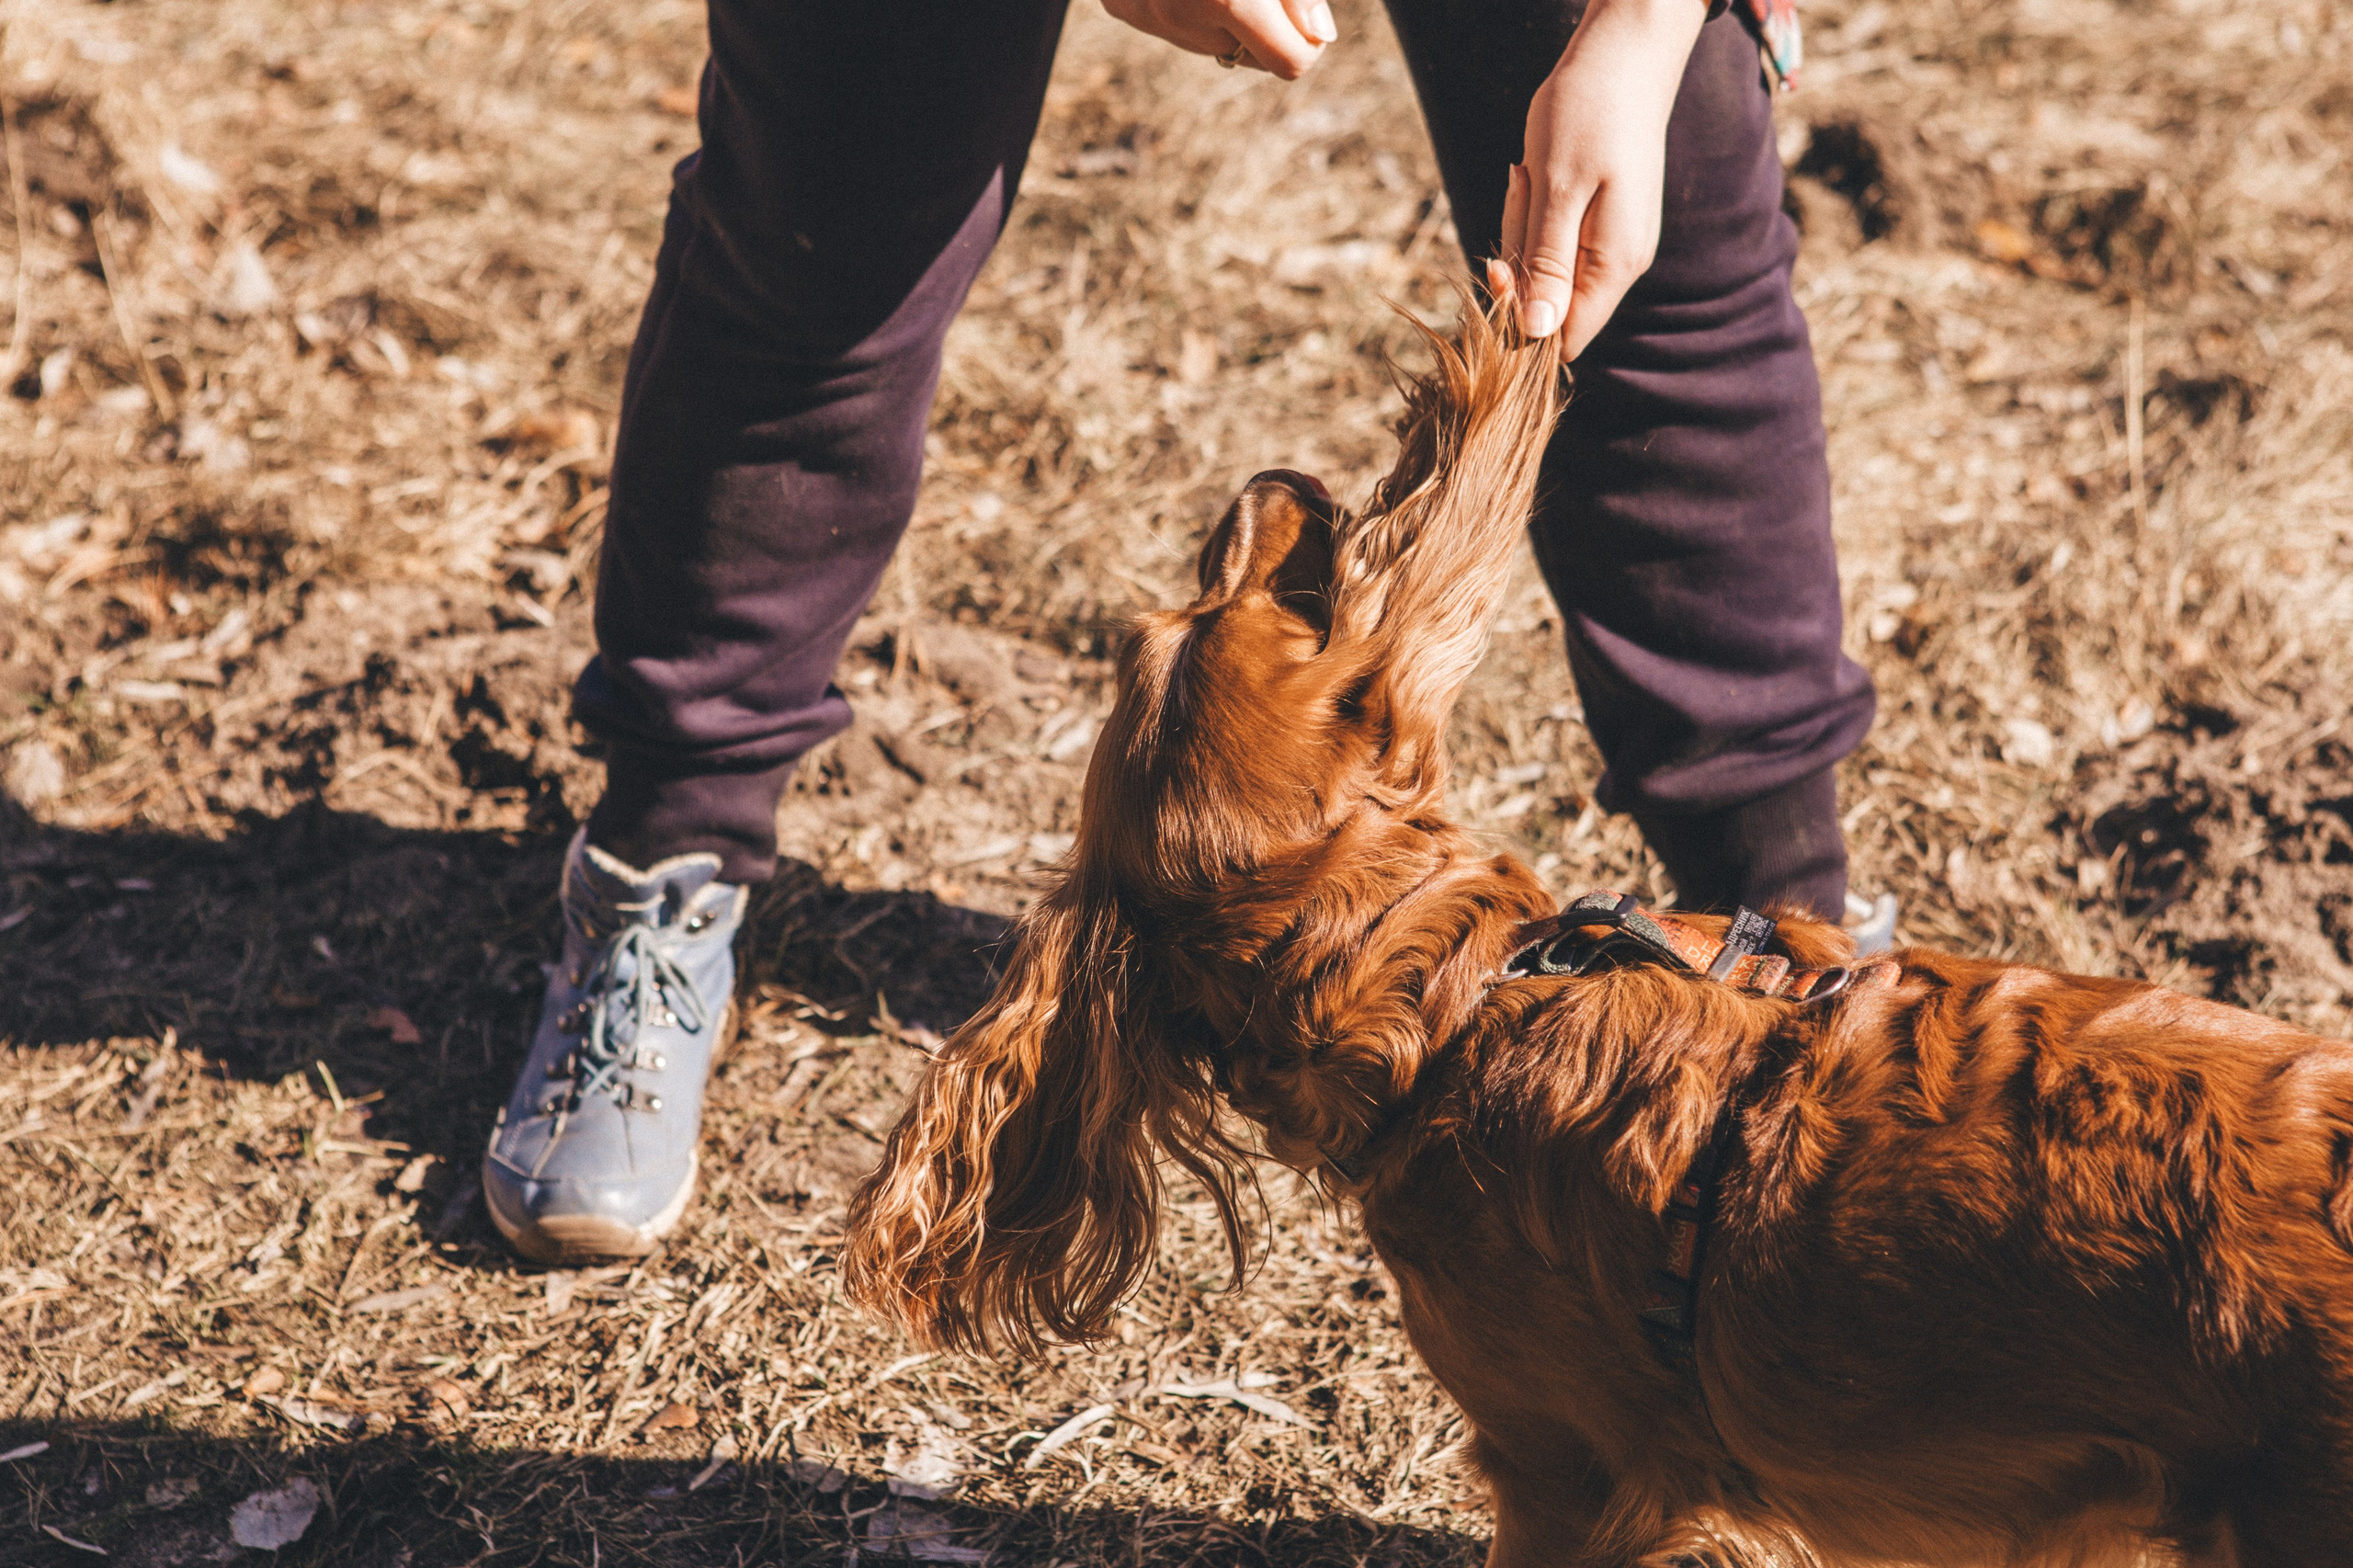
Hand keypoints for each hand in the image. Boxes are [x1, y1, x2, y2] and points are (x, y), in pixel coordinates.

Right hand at [1100, 0, 1337, 79]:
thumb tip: (1320, 38)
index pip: (1291, 62)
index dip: (1304, 38)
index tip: (1299, 8)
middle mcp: (1182, 16)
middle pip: (1250, 56)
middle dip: (1261, 23)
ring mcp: (1146, 15)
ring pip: (1207, 42)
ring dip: (1219, 14)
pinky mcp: (1119, 6)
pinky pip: (1166, 23)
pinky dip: (1179, 2)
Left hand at [1487, 0, 1704, 356]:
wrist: (1626, 52)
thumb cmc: (1589, 112)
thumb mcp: (1558, 190)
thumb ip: (1548, 265)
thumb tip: (1537, 334)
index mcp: (1615, 265)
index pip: (1563, 338)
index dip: (1521, 320)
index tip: (1497, 268)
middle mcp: (1619, 264)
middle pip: (1547, 305)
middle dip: (1516, 260)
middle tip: (1521, 190)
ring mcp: (1610, 243)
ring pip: (1543, 268)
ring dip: (1521, 227)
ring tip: (1530, 170)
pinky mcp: (1598, 221)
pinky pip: (1550, 238)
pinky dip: (1532, 210)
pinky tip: (1535, 169)